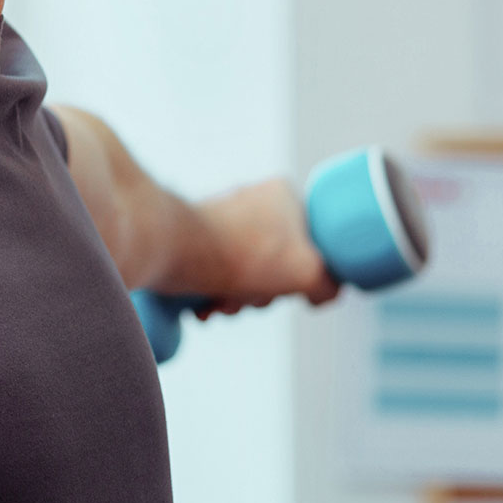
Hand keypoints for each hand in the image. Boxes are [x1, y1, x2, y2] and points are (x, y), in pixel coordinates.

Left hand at [192, 177, 340, 318]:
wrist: (172, 250)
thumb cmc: (245, 255)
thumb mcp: (309, 273)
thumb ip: (330, 285)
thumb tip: (321, 293)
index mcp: (284, 196)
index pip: (313, 246)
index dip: (304, 276)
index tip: (291, 286)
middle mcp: (252, 202)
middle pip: (278, 265)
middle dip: (264, 294)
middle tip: (252, 297)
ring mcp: (223, 221)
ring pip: (247, 276)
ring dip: (239, 300)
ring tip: (222, 302)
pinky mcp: (197, 241)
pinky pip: (218, 275)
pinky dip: (215, 295)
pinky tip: (205, 306)